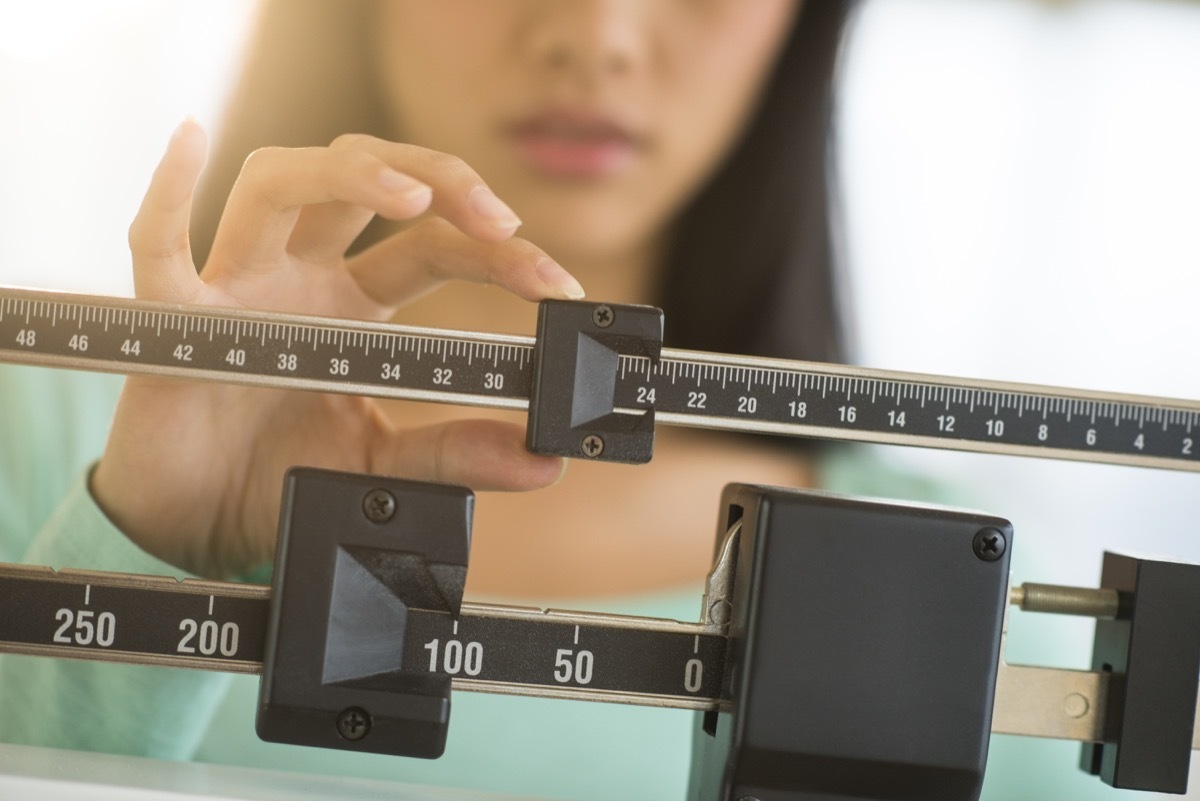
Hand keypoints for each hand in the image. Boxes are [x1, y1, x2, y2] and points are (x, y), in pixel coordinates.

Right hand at [91, 121, 581, 577]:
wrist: (199, 526)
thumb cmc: (278, 476)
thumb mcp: (384, 463)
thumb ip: (455, 454)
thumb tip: (541, 462)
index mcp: (353, 304)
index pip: (432, 247)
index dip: (500, 257)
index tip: (559, 286)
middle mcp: (300, 278)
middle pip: (366, 185)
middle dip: (440, 182)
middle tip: (503, 223)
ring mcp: (238, 286)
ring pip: (280, 183)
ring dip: (347, 174)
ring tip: (412, 198)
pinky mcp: (176, 319)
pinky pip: (158, 245)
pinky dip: (166, 193)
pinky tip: (190, 141)